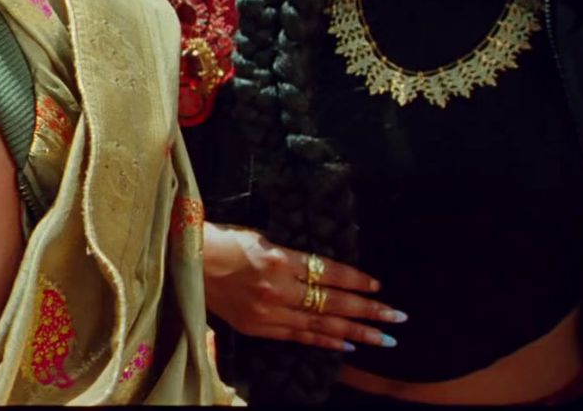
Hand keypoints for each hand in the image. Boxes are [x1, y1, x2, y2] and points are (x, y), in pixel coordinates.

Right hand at [202, 222, 406, 352]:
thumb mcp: (259, 236)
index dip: (357, 280)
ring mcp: (268, 311)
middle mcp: (278, 288)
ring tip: (384, 339)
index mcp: (279, 258)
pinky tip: (347, 346)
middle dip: (369, 311)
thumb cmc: (220, 240)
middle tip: (397, 317)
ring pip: (321, 325)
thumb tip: (323, 268)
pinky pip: (298, 337)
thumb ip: (291, 253)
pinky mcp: (257, 327)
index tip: (379, 286)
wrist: (184, 263)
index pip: (330, 272)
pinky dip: (324, 342)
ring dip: (356, 333)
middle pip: (333, 302)